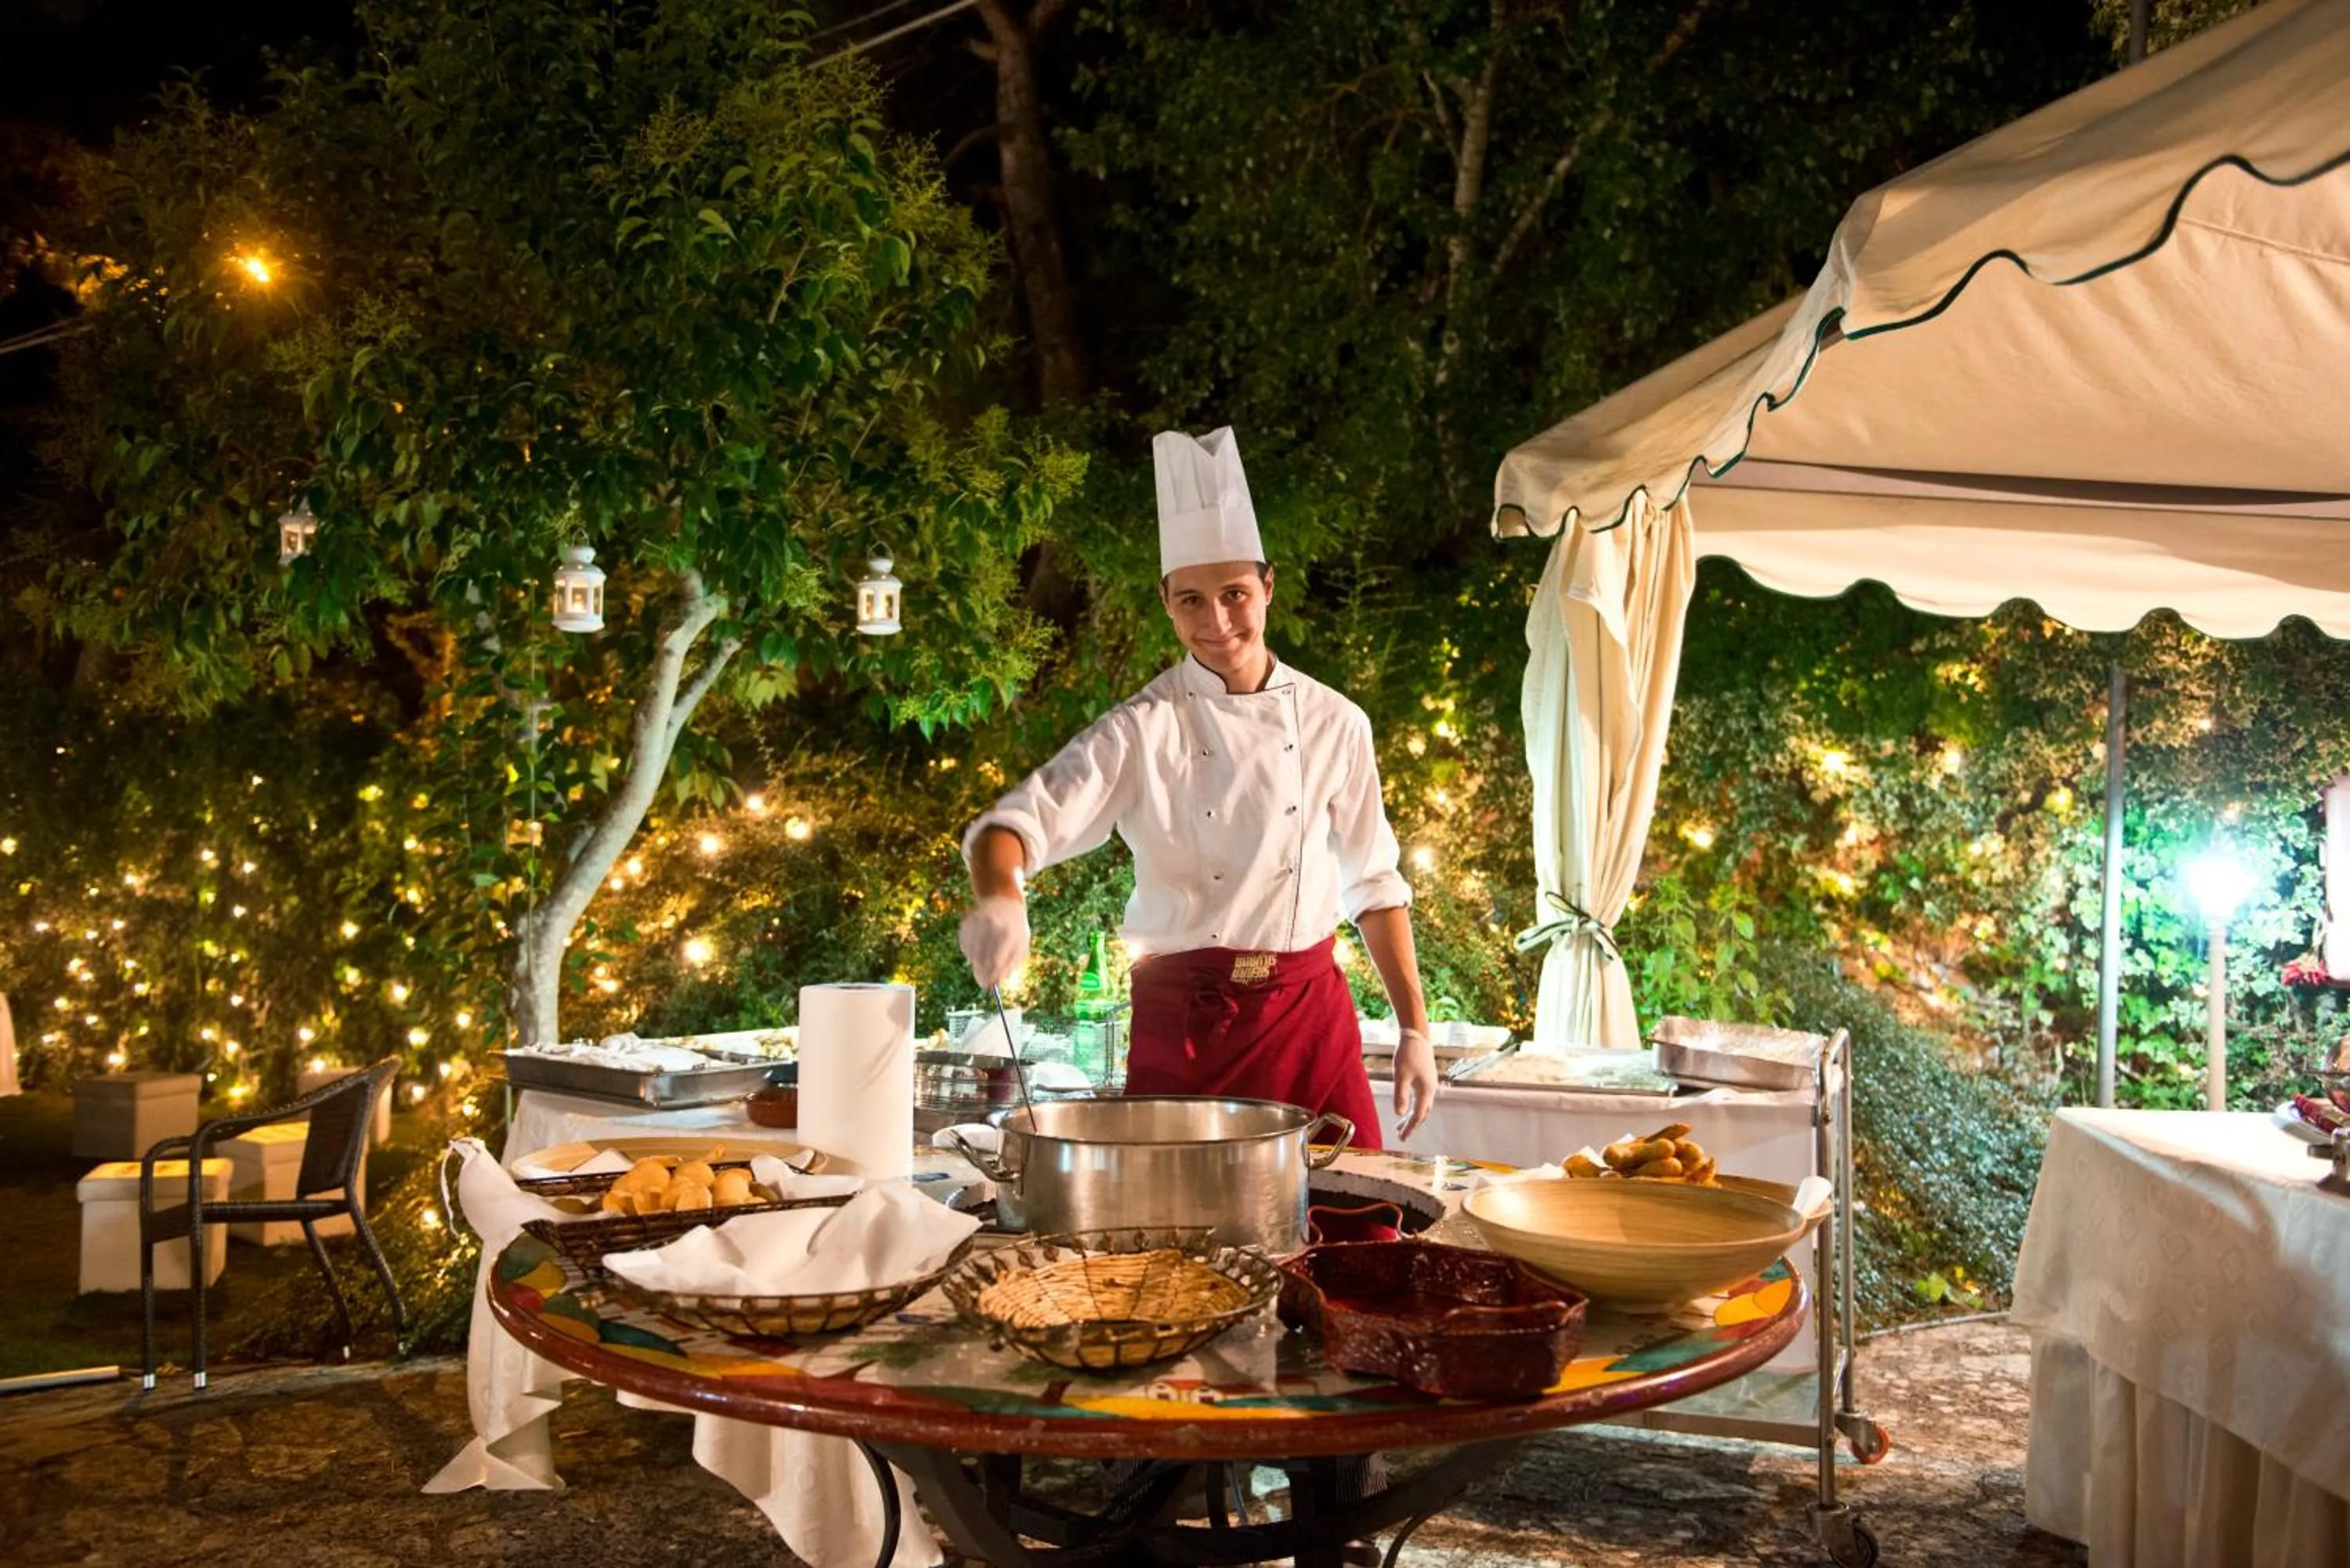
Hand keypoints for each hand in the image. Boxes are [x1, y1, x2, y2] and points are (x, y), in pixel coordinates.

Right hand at [958, 893, 1029, 990]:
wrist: (1004, 901)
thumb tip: (995, 983)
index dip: (990, 976)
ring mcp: (978, 922)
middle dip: (981, 973)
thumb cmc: (1015, 929)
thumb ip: (1010, 964)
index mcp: (1009, 933)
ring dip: (975, 962)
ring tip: (983, 962)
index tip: (987, 986)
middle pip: (981, 958)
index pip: (996, 960)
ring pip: (970, 952)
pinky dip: (968, 951)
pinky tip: (977, 949)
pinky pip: (964, 944)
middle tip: (982, 982)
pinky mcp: (967, 921)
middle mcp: (992, 927)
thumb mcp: (1021, 945)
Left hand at [1392, 1026, 1437, 1140]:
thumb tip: (1398, 1114)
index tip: (1402, 1138)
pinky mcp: (1427, 1079)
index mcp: (1426, 1091)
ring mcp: (1430, 1084)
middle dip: (1412, 1125)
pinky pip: (1422, 1099)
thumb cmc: (1407, 1055)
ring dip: (1412, 1116)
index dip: (1410, 1128)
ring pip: (1423, 1106)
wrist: (1417, 1037)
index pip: (1418, 1115)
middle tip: (1401, 1136)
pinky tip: (1406, 1107)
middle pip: (1423, 1113)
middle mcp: (1431, 1090)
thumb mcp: (1401, 1076)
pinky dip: (1414, 1107)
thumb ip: (1400, 1095)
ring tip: (1400, 1125)